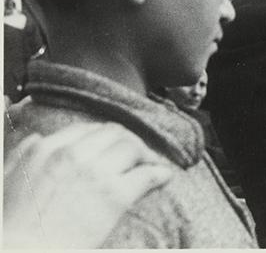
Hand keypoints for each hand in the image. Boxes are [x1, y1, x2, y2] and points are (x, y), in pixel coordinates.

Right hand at [3, 123, 173, 247]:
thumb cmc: (14, 224)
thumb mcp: (9, 179)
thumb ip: (24, 155)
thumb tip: (38, 139)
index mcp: (48, 149)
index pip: (88, 129)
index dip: (105, 137)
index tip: (113, 146)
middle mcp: (73, 154)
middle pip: (115, 134)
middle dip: (128, 141)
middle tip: (137, 154)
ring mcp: (96, 173)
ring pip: (133, 148)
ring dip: (145, 155)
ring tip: (150, 165)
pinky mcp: (115, 196)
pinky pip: (147, 174)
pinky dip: (159, 174)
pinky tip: (163, 177)